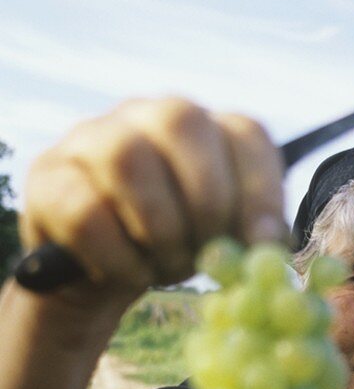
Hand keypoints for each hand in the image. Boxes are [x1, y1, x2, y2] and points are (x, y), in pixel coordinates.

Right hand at [21, 97, 284, 298]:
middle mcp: (148, 115)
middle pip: (182, 121)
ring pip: (128, 158)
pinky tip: (129, 273)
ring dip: (159, 228)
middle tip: (209, 253)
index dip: (261, 189)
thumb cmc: (173, 245)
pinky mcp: (50, 176)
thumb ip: (247, 236)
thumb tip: (268, 246)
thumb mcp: (218, 240)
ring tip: (168, 265)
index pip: (245, 132)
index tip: (262, 244)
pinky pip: (85, 208)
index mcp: (205, 127)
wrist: (103, 270)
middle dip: (207, 201)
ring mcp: (93, 138)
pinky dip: (117, 254)